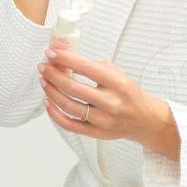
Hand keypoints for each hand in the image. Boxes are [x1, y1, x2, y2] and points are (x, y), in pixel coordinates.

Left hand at [37, 37, 180, 159]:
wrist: (143, 120)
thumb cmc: (128, 94)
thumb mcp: (119, 74)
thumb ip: (96, 66)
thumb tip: (67, 60)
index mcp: (118, 84)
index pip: (86, 68)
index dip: (65, 59)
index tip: (51, 53)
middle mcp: (111, 103)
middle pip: (73, 88)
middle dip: (53, 75)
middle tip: (43, 66)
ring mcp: (102, 120)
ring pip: (68, 106)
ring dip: (51, 91)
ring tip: (43, 80)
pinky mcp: (95, 133)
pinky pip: (69, 125)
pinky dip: (54, 114)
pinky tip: (47, 102)